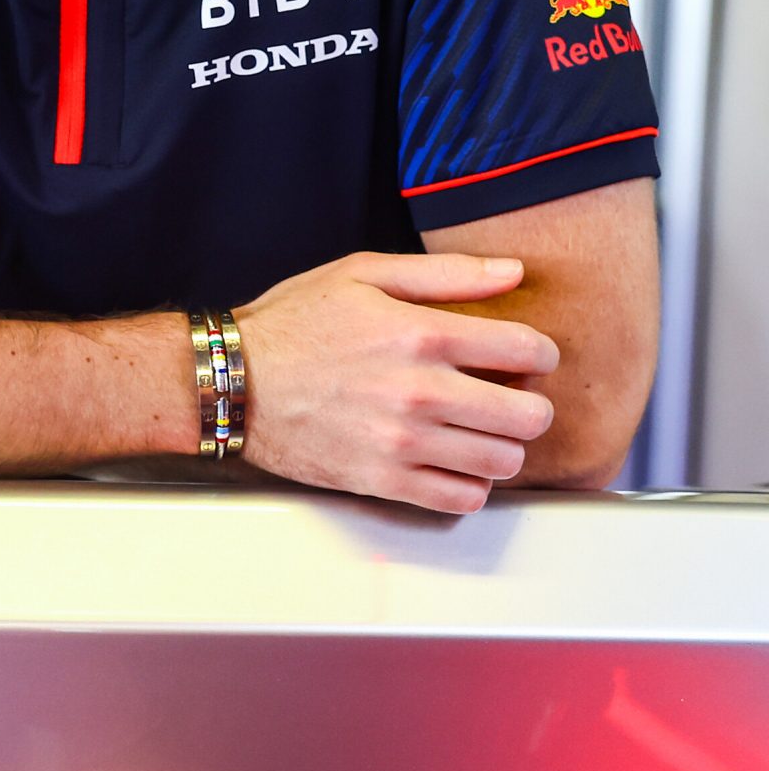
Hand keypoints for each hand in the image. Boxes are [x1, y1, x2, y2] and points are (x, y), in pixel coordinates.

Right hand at [236, 251, 558, 514]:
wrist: (230, 381)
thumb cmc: (293, 324)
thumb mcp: (362, 275)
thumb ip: (444, 273)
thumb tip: (513, 271)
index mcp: (421, 334)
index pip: (529, 350)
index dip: (538, 353)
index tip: (522, 357)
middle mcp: (420, 392)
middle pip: (530, 417)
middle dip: (528, 405)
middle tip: (505, 397)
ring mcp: (403, 443)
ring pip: (503, 462)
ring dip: (500, 446)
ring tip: (476, 431)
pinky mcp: (383, 482)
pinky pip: (463, 499)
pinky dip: (470, 484)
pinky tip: (450, 461)